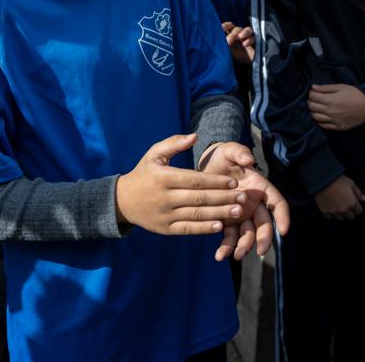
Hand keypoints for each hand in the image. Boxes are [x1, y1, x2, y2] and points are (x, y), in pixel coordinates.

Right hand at [115, 133, 246, 234]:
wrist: (122, 201)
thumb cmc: (143, 173)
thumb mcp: (154, 154)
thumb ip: (174, 143)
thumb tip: (195, 136)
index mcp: (164, 177)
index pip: (195, 180)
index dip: (216, 181)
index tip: (234, 181)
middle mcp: (165, 197)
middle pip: (199, 198)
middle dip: (223, 197)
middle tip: (242, 197)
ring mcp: (165, 215)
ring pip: (196, 215)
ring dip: (219, 214)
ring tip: (237, 211)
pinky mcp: (165, 229)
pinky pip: (188, 229)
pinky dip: (204, 229)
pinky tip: (220, 226)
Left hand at [199, 140, 291, 260]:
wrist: (206, 164)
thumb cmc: (223, 156)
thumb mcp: (230, 150)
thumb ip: (240, 152)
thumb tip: (249, 159)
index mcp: (260, 187)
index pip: (277, 203)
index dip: (282, 216)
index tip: (284, 230)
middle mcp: (253, 203)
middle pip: (264, 223)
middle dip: (264, 238)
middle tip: (261, 251)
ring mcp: (240, 214)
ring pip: (247, 233)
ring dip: (244, 246)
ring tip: (236, 256)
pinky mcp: (226, 220)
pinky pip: (229, 236)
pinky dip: (226, 246)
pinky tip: (220, 255)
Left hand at [222, 21, 255, 65]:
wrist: (249, 63)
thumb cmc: (236, 55)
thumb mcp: (228, 51)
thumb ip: (223, 45)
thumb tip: (215, 42)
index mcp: (232, 34)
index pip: (229, 26)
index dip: (226, 25)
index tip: (221, 27)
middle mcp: (240, 34)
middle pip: (237, 29)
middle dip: (232, 34)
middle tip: (228, 41)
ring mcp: (249, 37)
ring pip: (247, 30)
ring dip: (244, 32)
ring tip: (240, 37)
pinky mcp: (256, 42)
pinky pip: (253, 38)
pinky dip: (249, 40)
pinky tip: (245, 44)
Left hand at [308, 84, 364, 130]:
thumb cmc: (355, 94)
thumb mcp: (341, 87)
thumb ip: (326, 88)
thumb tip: (313, 87)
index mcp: (331, 100)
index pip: (313, 97)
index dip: (311, 93)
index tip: (313, 91)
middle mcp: (331, 112)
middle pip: (312, 107)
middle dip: (310, 101)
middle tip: (314, 98)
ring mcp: (334, 121)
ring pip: (315, 118)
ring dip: (313, 111)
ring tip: (317, 107)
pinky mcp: (338, 127)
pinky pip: (323, 126)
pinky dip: (319, 121)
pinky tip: (321, 116)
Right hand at [314, 174, 364, 220]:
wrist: (322, 180)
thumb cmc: (337, 180)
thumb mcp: (351, 183)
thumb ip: (358, 192)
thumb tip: (363, 198)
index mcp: (352, 202)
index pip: (359, 211)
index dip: (358, 207)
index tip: (355, 205)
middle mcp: (344, 209)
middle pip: (350, 217)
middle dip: (350, 212)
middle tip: (347, 205)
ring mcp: (334, 212)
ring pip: (341, 218)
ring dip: (341, 213)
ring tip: (338, 206)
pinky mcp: (325, 212)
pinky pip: (330, 217)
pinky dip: (331, 213)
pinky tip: (331, 207)